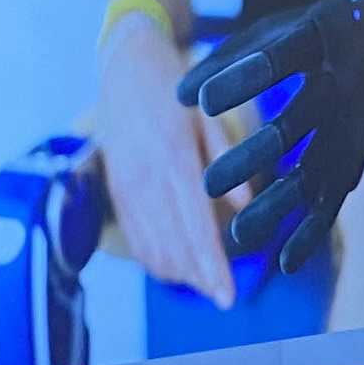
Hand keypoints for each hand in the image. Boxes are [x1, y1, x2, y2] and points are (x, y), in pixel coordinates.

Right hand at [89, 16, 235, 306]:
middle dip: (199, 279)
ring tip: (204, 287)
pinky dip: (155, 259)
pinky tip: (175, 270)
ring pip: (151, 247)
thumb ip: (227, 159)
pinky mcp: (115, 190)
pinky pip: (134, 236)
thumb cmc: (175, 89)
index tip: (228, 296)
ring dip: (178, 273)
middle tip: (224, 300)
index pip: (195, 226)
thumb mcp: (209, 115)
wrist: (124, 65)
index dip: (211, 266)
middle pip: (174, 245)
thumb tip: (248, 205)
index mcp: (174, 158)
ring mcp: (126, 187)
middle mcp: (146, 178)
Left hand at [185, 0, 363, 278]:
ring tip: (238, 237)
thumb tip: (178, 98)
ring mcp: (353, 125)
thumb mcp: (268, 31)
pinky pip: (335, 200)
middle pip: (298, 125)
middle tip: (208, 186)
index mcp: (320, 38)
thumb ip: (224, 60)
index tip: (204, 104)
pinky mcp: (356, 157)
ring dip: (279, 206)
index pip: (280, 59)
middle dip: (255, 157)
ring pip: (316, 171)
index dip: (243, 81)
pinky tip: (284, 262)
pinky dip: (312, 232)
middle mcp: (342, 84)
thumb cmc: (307, 34)